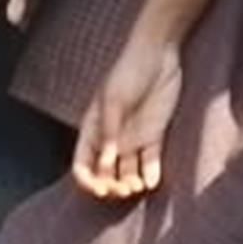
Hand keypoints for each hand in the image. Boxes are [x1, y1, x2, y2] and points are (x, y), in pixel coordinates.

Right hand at [69, 31, 188, 201]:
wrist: (159, 53)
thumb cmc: (129, 71)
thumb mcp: (114, 99)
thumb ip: (110, 131)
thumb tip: (105, 163)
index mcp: (93, 129)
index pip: (83, 163)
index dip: (88, 181)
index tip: (100, 189)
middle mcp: (111, 138)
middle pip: (105, 174)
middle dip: (111, 187)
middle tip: (124, 190)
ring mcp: (133, 138)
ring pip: (127, 172)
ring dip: (130, 184)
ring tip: (138, 185)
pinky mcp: (154, 135)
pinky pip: (150, 161)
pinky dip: (150, 174)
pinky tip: (152, 181)